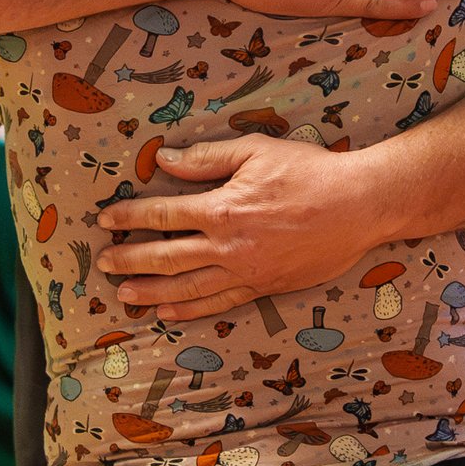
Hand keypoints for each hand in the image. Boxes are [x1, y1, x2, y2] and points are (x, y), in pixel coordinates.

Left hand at [96, 134, 383, 320]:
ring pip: (188, 288)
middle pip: (166, 257)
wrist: (359, 206)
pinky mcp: (265, 286)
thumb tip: (165, 160)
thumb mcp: (256, 151)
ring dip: (152, 292)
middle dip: (131, 260)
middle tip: (104, 264)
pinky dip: (191, 310)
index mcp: (223, 208)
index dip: (130, 219)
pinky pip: (220, 303)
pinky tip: (169, 314)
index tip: (106, 221)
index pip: (163, 215)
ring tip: (125, 295)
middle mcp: (229, 246)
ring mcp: (247, 271)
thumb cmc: (311, 172)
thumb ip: (207, 158)